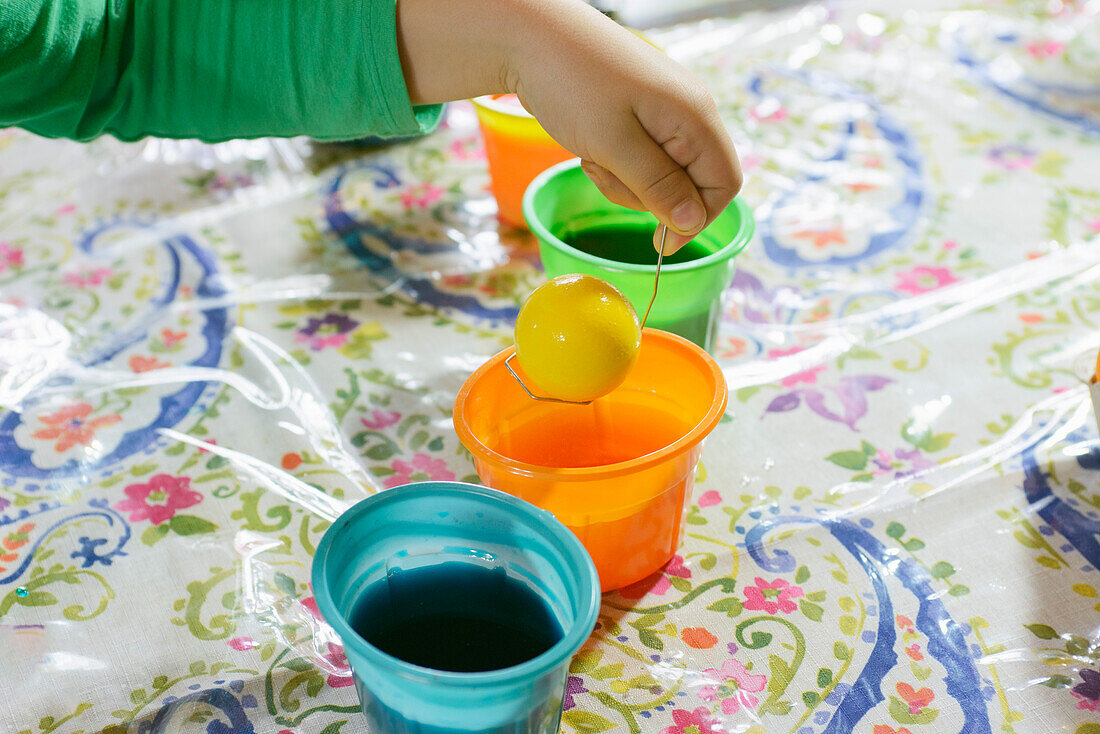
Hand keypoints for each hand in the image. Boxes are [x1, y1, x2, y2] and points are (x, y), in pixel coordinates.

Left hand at [396, 0, 741, 253]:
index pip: (724, 184)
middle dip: (649, 197)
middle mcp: (688, 113)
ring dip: (626, 182)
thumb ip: (657, 187)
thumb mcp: (615, 145)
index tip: (659, 243)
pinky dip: (616, 165)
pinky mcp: (641, 114)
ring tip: (594, 157)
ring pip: (662, 176)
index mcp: (694, 117)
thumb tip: (691, 223)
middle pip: (691, 184)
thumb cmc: (572, 83)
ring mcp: (664, 112)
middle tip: (607, 175)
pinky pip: (641, 159)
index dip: (696, 220)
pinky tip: (590, 148)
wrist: (530, 38)